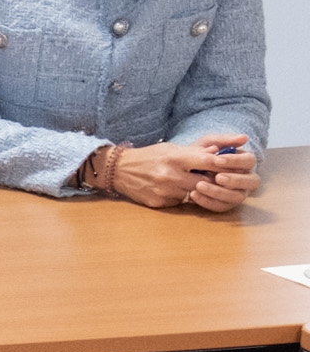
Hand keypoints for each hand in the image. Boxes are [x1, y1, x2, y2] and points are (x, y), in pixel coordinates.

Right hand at [115, 137, 258, 210]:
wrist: (119, 170)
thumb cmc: (149, 156)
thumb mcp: (171, 149)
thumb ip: (195, 151)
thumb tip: (219, 151)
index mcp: (174, 158)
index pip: (208, 161)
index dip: (222, 164)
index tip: (233, 165)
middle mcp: (170, 175)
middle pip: (205, 182)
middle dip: (214, 180)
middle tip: (221, 178)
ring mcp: (164, 190)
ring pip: (194, 193)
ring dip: (199, 189)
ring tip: (197, 182)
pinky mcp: (158, 202)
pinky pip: (180, 201)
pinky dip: (182, 196)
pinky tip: (176, 189)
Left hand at [185, 137, 260, 212]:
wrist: (184, 167)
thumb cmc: (202, 153)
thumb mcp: (209, 143)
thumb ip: (224, 140)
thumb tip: (244, 137)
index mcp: (245, 162)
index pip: (250, 161)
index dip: (236, 161)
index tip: (218, 159)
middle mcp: (246, 178)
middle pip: (252, 182)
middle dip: (235, 180)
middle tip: (217, 177)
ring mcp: (238, 193)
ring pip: (237, 197)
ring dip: (219, 193)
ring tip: (199, 185)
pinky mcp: (226, 204)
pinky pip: (221, 207)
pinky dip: (207, 202)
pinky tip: (193, 194)